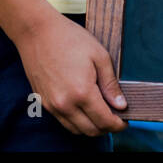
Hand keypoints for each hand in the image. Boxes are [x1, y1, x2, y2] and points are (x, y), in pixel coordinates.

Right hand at [13, 9, 127, 136]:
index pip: (104, 121)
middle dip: (107, 128)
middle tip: (116, 117)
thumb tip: (120, 105)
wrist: (37, 31)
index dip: (118, 125)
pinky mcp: (44, 102)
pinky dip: (76, 121)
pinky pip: (63, 121)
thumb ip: (111, 84)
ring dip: (91, 127)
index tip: (125, 121)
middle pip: (91, 130)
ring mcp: (52, 105)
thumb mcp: (99, 56)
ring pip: (76, 130)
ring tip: (101, 113)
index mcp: (82, 92)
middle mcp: (65, 104)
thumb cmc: (69, 38)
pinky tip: (84, 108)